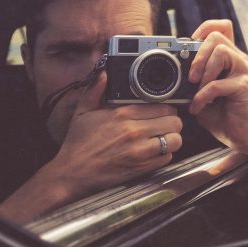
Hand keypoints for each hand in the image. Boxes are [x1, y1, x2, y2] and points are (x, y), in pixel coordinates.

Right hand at [40, 71, 182, 197]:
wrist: (72, 173)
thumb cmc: (78, 143)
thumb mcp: (82, 112)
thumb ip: (95, 90)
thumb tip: (104, 73)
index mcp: (122, 114)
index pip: (162, 106)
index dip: (166, 108)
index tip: (163, 111)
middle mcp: (134, 131)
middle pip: (174, 122)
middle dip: (172, 123)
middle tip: (165, 125)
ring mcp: (140, 151)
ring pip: (175, 140)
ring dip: (172, 139)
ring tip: (163, 139)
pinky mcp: (142, 168)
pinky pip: (167, 158)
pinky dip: (165, 155)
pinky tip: (155, 153)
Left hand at [188, 20, 247, 153]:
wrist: (240, 135)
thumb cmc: (220, 113)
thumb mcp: (201, 91)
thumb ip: (193, 78)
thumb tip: (174, 70)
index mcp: (230, 57)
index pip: (222, 27)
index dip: (205, 28)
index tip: (190, 44)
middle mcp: (239, 60)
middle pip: (217, 37)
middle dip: (198, 54)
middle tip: (190, 76)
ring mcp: (244, 72)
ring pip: (221, 52)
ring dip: (203, 72)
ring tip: (196, 90)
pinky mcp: (244, 87)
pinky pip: (217, 84)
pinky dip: (202, 96)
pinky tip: (198, 107)